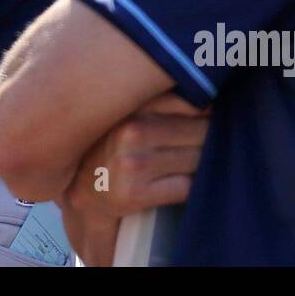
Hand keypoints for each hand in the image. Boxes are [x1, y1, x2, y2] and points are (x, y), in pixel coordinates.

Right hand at [58, 92, 209, 266]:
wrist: (82, 191)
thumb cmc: (112, 147)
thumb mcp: (130, 114)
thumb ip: (163, 102)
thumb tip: (212, 102)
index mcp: (131, 104)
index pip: (190, 102)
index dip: (205, 112)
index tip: (205, 119)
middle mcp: (131, 130)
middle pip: (198, 132)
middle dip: (204, 139)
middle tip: (194, 145)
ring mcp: (133, 164)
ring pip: (195, 159)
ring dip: (199, 162)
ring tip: (185, 161)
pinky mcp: (135, 194)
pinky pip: (185, 187)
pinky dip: (189, 186)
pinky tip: (177, 182)